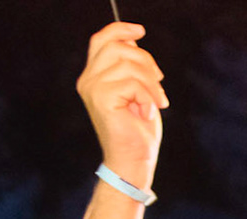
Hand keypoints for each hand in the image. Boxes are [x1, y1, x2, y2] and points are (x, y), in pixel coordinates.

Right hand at [78, 23, 166, 188]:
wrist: (133, 161)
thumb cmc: (138, 130)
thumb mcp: (138, 92)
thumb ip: (132, 67)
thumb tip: (133, 40)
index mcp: (94, 76)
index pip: (101, 40)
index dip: (120, 30)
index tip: (140, 31)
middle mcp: (88, 80)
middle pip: (118, 47)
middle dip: (146, 62)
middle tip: (158, 85)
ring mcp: (92, 89)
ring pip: (129, 65)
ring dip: (151, 85)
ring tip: (156, 103)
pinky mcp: (102, 99)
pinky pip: (133, 83)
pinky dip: (148, 98)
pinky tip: (147, 113)